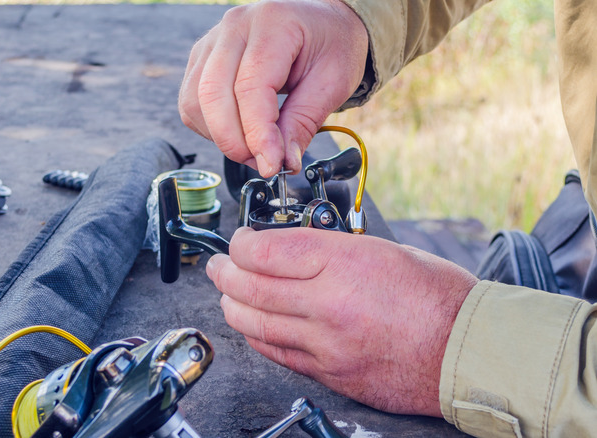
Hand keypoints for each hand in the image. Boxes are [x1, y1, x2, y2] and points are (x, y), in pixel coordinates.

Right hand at [179, 0, 367, 176]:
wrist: (322, 23)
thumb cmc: (331, 43)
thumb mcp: (333, 82)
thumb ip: (303, 122)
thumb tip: (282, 163)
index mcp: (272, 24)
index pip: (250, 88)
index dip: (257, 134)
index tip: (271, 165)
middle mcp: (234, 27)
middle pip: (212, 95)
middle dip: (235, 142)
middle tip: (264, 162)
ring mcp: (212, 42)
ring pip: (195, 102)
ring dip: (220, 137)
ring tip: (255, 147)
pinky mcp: (201, 59)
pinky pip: (191, 103)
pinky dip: (211, 128)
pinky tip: (239, 131)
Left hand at [206, 227, 477, 415]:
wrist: (467, 351)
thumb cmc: (437, 297)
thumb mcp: (383, 250)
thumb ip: (330, 250)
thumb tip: (288, 250)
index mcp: (344, 264)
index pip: (266, 250)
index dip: (241, 244)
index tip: (239, 241)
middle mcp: (329, 304)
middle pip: (250, 286)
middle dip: (224, 273)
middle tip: (218, 266)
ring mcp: (326, 344)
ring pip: (254, 323)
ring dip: (232, 305)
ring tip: (227, 294)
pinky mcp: (329, 373)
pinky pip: (276, 353)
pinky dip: (256, 335)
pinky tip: (251, 325)